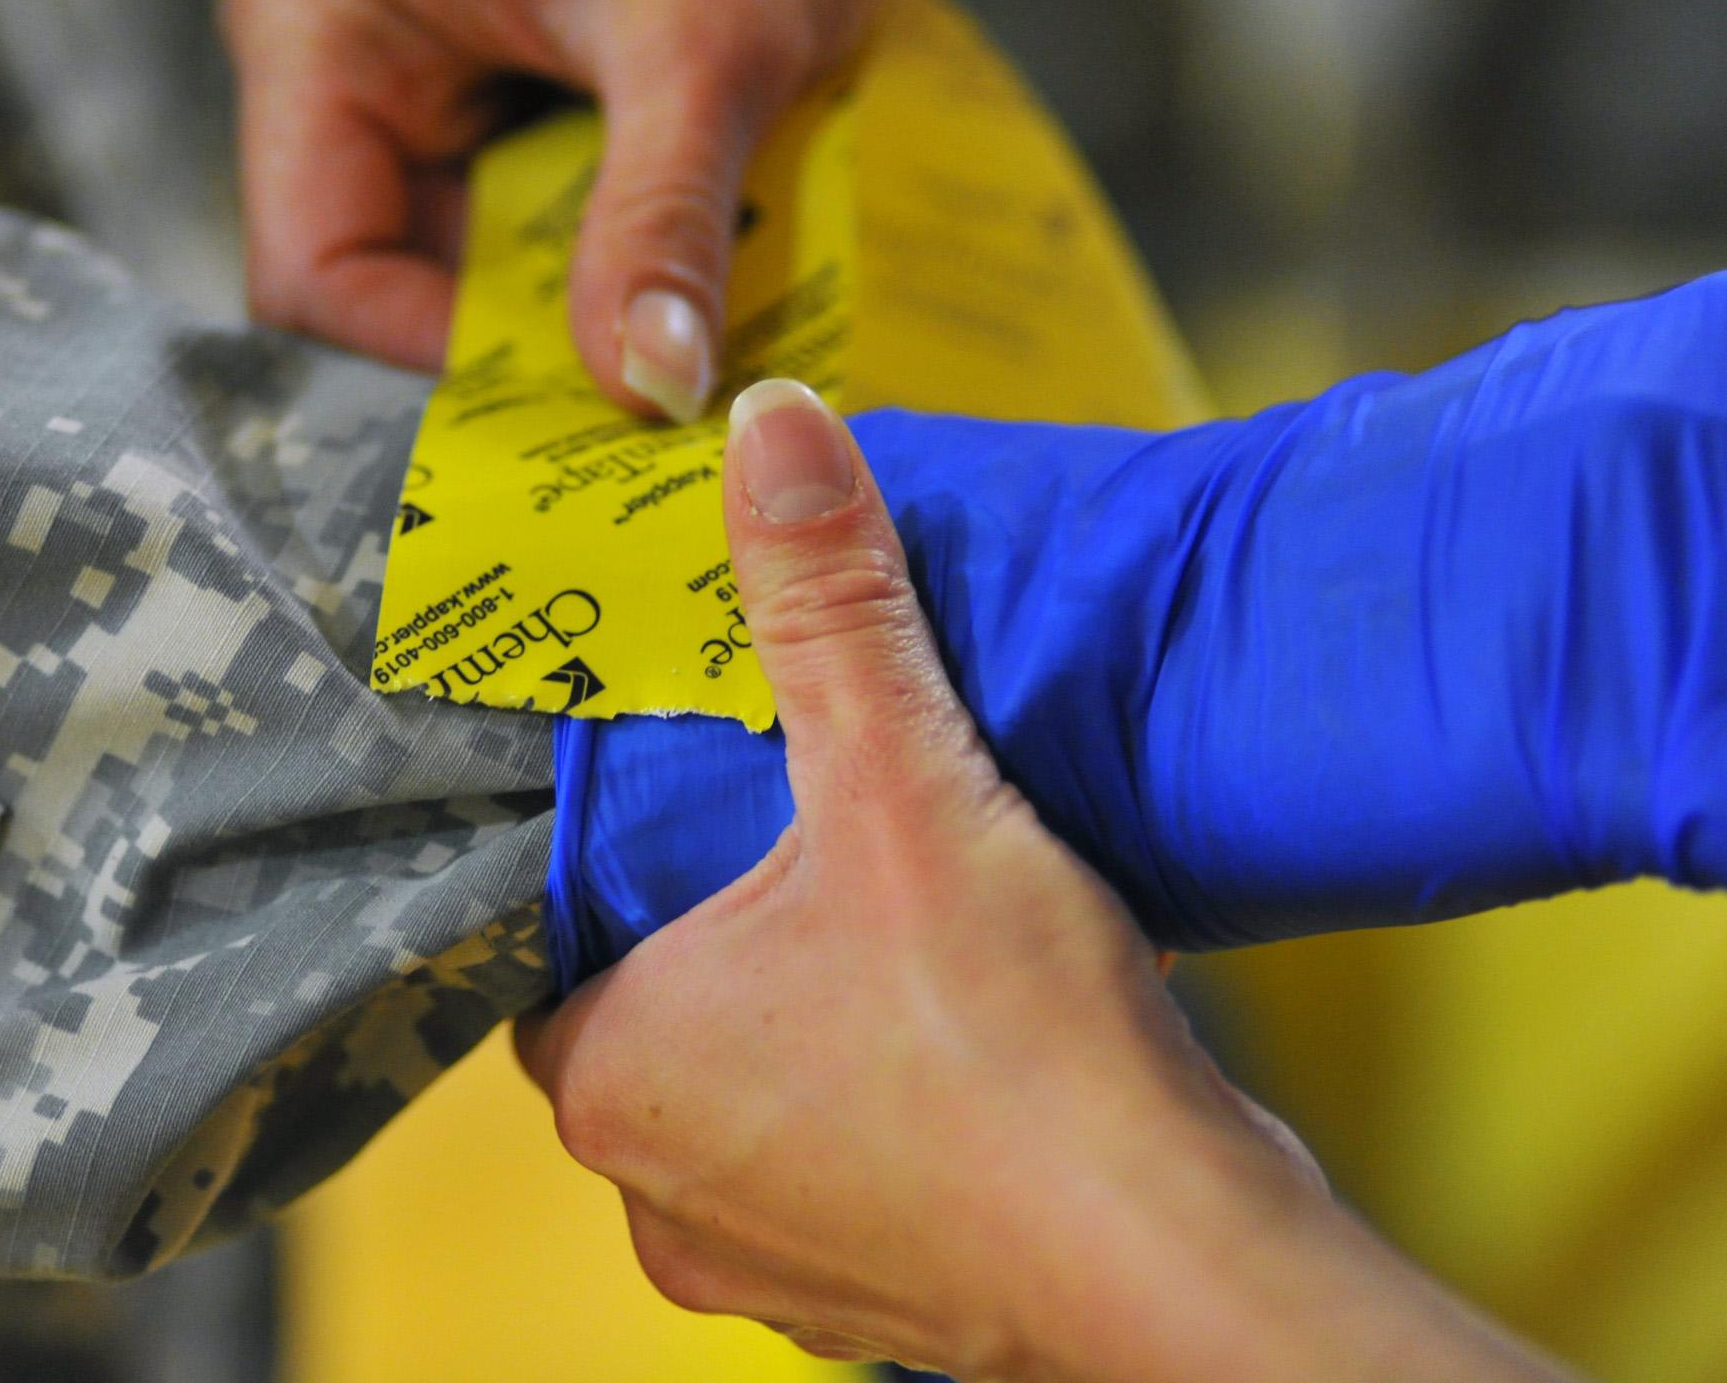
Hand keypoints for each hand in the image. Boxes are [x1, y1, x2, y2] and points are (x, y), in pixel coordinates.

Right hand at [223, 0, 955, 419]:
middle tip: (645, 385)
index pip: (312, 269)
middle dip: (506, 341)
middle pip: (371, 277)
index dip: (434, 358)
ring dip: (562, 306)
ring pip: (448, 262)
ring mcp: (401, 55)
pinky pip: (505, 220)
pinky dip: (590, 259)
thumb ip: (659, 229)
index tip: (585, 393)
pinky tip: (676, 263)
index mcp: (318, 4)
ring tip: (679, 316)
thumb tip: (641, 395)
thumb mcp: (711, 54)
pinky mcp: (475, 76)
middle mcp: (326, 32)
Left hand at [519, 380, 1570, 1381]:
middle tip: (802, 838)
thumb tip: (770, 430)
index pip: (548, 946)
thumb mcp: (906, 788)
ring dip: (808, 1023)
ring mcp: (768, 1265)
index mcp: (614, 1075)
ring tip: (892, 928)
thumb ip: (831, 606)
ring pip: (751, 1102)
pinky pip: (844, 1172)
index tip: (685, 802)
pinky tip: (967, 1035)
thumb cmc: (1017, 1053)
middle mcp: (661, 1194)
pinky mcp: (877, 1304)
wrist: (1178, 1271)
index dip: (617, 862)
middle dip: (723, 932)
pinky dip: (886, 1105)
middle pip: (652, 1014)